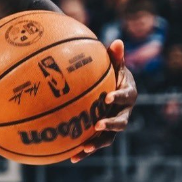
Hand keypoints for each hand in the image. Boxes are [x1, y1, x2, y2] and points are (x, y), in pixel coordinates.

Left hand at [71, 40, 136, 162]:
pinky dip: (83, 150)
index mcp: (128, 94)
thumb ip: (115, 55)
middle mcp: (123, 111)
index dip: (119, 97)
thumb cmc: (111, 71)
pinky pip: (93, 142)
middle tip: (98, 125)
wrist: (111, 86)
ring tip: (84, 147)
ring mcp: (112, 123)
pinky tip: (70, 156)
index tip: (109, 96)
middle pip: (121, 122)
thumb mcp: (114, 63)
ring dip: (97, 143)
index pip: (127, 96)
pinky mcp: (101, 132)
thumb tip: (117, 41)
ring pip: (108, 137)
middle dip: (110, 125)